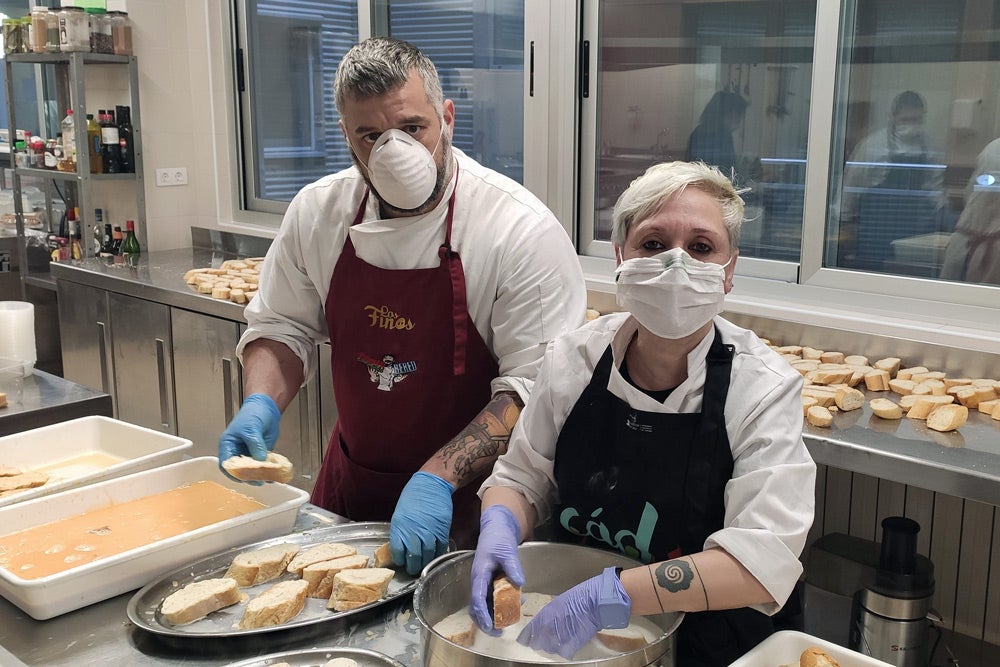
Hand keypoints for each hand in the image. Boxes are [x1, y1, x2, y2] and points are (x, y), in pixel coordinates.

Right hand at [218, 394, 280, 478]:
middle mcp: (237, 451)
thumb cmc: (252, 414)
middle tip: (258, 480)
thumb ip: (255, 444)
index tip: (243, 478)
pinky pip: (262, 466)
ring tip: (268, 478)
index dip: (233, 473)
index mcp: (228, 445)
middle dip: (248, 477)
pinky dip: (268, 471)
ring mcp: (249, 454)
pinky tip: (274, 474)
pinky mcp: (260, 454)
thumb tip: (259, 459)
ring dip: (259, 476)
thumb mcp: (251, 428)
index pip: (226, 464)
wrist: (266, 408)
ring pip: (251, 470)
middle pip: (239, 470)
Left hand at [389, 472, 453, 575]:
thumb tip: (401, 546)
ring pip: (427, 556)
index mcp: (400, 526)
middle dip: (412, 566)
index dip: (399, 559)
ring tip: (423, 565)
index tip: (401, 561)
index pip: (397, 552)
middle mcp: (414, 531)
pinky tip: (434, 556)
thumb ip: (400, 531)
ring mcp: (429, 532)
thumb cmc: (414, 496)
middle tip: (413, 569)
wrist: (432, 484)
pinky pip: (439, 548)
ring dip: (425, 563)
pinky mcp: (442, 531)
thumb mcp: (400, 513)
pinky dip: (437, 555)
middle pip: (413, 557)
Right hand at [470, 505, 524, 635]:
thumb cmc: (498, 539)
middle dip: (486, 622)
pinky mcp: (491, 583)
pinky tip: (518, 602)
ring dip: (495, 615)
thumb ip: (512, 567)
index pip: (477, 599)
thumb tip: (519, 583)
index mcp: (479, 575)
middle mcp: (479, 582)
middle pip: (477, 607)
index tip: (490, 627)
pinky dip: (503, 604)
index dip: (482, 615)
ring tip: (510, 621)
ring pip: (485, 605)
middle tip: (499, 632)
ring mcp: (484, 583)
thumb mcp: (507, 551)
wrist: (496, 529)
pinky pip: (494, 598)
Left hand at [517, 571, 630, 659]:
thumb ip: (546, 617)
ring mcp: (557, 639)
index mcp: (541, 617)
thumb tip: (541, 626)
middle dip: (542, 642)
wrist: (593, 601)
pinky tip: (571, 643)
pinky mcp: (570, 646)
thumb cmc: (577, 598)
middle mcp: (546, 629)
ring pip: (550, 650)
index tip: (528, 640)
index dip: (527, 639)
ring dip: (555, 646)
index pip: (526, 636)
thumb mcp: (556, 604)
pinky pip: (563, 654)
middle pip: (537, 645)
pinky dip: (567, 650)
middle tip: (551, 636)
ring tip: (564, 638)